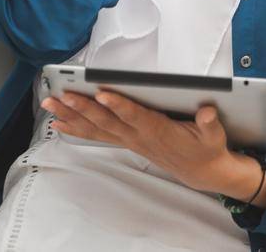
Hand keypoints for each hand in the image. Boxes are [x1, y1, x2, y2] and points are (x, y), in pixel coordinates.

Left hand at [40, 88, 252, 196]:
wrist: (202, 171)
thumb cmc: (207, 148)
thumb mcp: (214, 136)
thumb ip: (210, 124)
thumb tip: (208, 111)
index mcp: (159, 131)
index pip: (136, 117)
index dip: (120, 106)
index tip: (103, 93)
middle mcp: (139, 137)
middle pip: (107, 122)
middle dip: (84, 108)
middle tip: (64, 95)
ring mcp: (130, 140)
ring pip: (97, 128)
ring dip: (72, 116)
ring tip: (51, 105)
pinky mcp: (126, 141)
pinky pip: (97, 135)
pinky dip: (77, 129)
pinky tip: (59, 123)